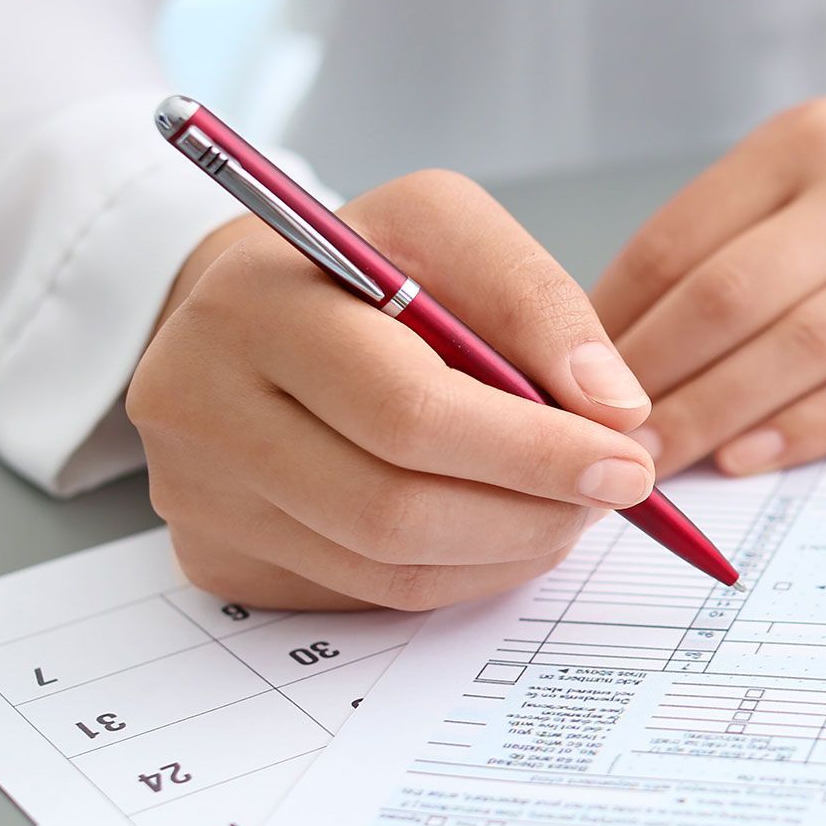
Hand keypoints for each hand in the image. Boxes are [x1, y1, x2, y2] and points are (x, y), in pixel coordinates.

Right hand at [132, 170, 655, 610]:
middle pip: (394, 508)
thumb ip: (536, 302)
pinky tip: (503, 531)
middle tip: (609, 496)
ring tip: (568, 509)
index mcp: (256, 304)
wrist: (250, 315)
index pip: (409, 411)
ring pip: (387, 567)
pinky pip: (367, 593)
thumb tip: (614, 410)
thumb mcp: (448, 232)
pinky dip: (462, 573)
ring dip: (509, 550)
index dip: (534, 451)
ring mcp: (197, 491)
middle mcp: (199, 402)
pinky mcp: (215, 554)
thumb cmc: (364, 270)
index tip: (627, 462)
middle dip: (532, 511)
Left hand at [594, 81, 825, 476]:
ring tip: (658, 460)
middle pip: (732, 296)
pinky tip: (753, 457)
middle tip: (596, 438)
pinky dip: (810, 427)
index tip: (566, 378)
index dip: (613, 320)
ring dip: (717, 413)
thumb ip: (740, 228)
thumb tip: (625, 332)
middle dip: (651, 379)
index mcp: (813, 140)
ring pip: (802, 347)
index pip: (684, 238)